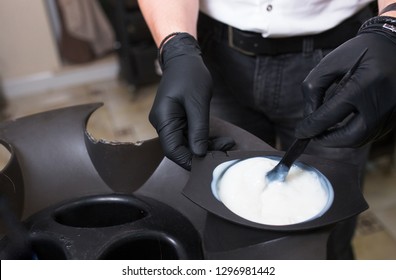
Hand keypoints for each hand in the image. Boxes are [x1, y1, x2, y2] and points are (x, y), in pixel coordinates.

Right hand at [149, 33, 233, 169]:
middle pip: (180, 148)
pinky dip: (203, 138)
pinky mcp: (176, 120)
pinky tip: (218, 138)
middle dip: (202, 152)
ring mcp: (168, 122)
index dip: (189, 160)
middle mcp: (163, 123)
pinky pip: (188, 134)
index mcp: (164, 119)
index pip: (173, 150)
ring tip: (227, 142)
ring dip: (205, 145)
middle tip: (226, 148)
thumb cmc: (190, 76)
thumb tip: (199, 154)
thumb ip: (198, 130)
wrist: (183, 59)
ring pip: (186, 143)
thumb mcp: (197, 103)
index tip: (209, 164)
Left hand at [296, 17, 395, 147]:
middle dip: (328, 140)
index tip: (300, 132)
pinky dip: (354, 134)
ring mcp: (391, 112)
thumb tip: (309, 117)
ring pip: (362, 139)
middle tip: (314, 135)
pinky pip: (371, 134)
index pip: (330, 116)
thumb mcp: (330, 63)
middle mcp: (381, 102)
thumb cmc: (360, 51)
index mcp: (363, 85)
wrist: (395, 44)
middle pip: (350, 137)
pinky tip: (343, 126)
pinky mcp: (394, 116)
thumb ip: (313, 88)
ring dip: (340, 139)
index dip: (311, 127)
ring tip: (326, 130)